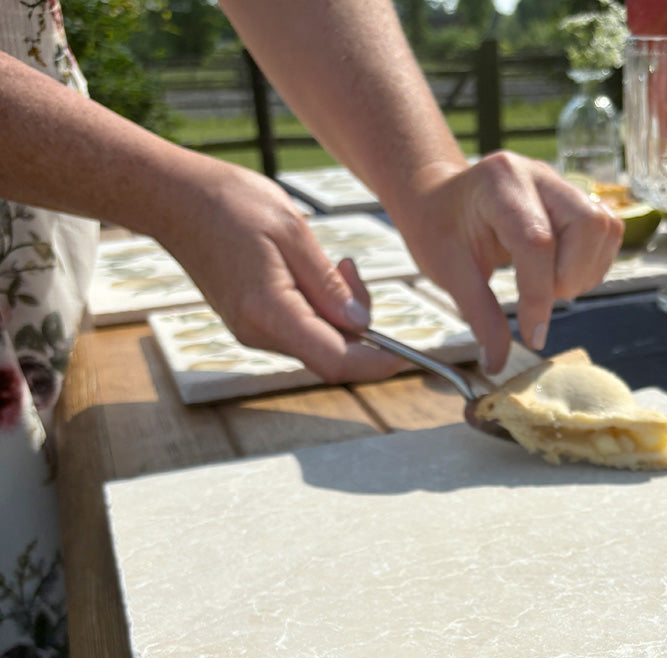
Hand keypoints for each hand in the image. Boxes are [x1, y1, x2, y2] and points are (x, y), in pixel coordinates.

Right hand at [156, 162, 406, 383]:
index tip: (406, 356)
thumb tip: (362, 324)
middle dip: (360, 325)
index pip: (335, 360)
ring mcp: (252, 331)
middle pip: (331, 355)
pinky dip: (320, 310)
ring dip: (340, 313)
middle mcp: (258, 332)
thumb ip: (329, 284)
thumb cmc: (229, 203)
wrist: (173, 198)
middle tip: (352, 270)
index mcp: (269, 312)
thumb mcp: (292, 230)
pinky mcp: (251, 323)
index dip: (376, 364)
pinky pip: (301, 329)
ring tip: (335, 263)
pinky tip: (312, 272)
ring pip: (318, 343)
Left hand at [396, 151, 623, 372]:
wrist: (439, 198)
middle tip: (541, 297)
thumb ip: (479, 316)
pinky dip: (591, 265)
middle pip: (588, 225)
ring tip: (548, 286)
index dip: (540, 296)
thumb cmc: (437, 228)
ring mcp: (562, 184)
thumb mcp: (448, 272)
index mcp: (500, 183)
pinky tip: (559, 275)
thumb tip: (497, 364)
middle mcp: (539, 176)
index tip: (533, 336)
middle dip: (570, 277)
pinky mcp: (576, 199)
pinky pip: (607, 232)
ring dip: (584, 273)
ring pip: (604, 229)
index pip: (537, 241)